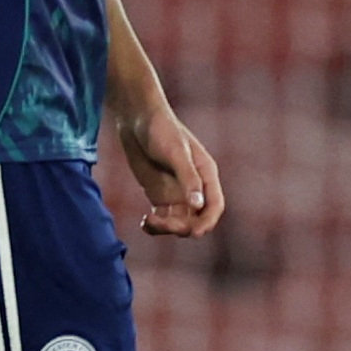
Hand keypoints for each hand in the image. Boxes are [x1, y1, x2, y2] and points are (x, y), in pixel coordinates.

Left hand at [119, 102, 226, 238]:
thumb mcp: (176, 152)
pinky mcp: (159, 194)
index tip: (194, 233)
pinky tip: (145, 222)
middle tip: (160, 221)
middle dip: (181, 226)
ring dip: (166, 228)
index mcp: (206, 175)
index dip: (207, 222)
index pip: (214, 206)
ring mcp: (176, 193)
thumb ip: (188, 178)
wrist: (136, 118)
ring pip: (179, 222)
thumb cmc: (160, 129)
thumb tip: (198, 205)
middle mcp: (194, 187)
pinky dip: (155, 225)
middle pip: (196, 218)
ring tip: (148, 221)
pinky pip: (162, 218)